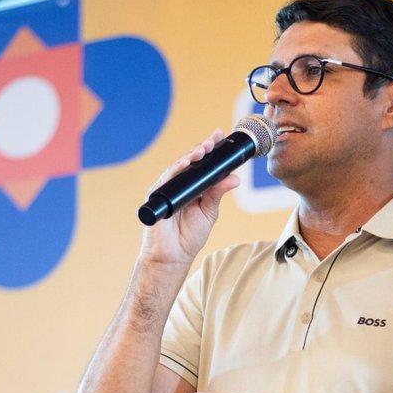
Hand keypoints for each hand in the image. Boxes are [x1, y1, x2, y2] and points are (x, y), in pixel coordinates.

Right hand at [139, 131, 240, 266]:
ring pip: (178, 166)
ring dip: (190, 156)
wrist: (173, 256)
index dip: (209, 149)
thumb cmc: (188, 236)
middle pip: (190, 161)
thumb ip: (218, 193)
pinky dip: (176, 170)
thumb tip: (234, 178)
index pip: (201, 163)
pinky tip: (185, 163)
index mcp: (192, 186)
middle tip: (213, 140)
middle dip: (202, 148)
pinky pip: (167, 179)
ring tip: (203, 149)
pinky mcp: (157, 195)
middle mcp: (179, 184)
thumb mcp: (209, 211)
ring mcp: (167, 188)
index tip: (220, 136)